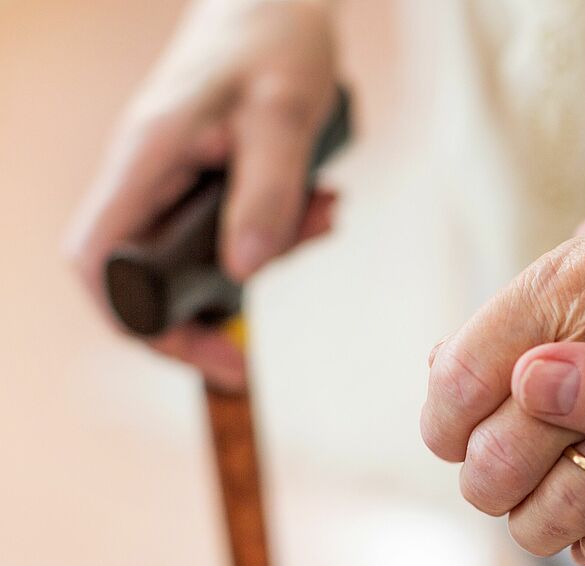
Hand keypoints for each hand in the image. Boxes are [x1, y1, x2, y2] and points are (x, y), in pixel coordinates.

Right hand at [64, 0, 338, 389]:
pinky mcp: (209, 180)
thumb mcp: (285, 113)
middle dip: (209, 311)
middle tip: (257, 343)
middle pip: (146, 277)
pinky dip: (278, 230)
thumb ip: (269, 191)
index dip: (137, 321)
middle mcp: (148, 176)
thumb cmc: (276, 38)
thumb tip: (245, 273)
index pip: (99, 263)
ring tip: (324, 217)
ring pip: (200, 257)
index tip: (206, 352)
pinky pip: (233, 229)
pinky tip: (321, 205)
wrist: (281, 0)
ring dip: (265, 255)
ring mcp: (175, 180)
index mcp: (147, 157)